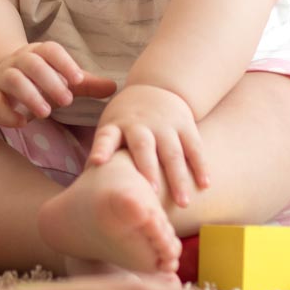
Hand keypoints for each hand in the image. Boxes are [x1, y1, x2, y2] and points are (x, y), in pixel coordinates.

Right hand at [0, 42, 116, 127]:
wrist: (0, 81)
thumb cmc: (39, 81)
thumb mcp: (62, 80)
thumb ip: (86, 85)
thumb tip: (114, 87)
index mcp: (38, 53)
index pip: (50, 50)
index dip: (64, 63)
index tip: (79, 80)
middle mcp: (18, 62)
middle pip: (32, 63)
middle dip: (50, 81)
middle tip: (67, 101)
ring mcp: (2, 78)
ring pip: (13, 80)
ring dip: (29, 96)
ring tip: (46, 113)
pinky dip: (6, 113)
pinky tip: (22, 124)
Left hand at [88, 84, 210, 207]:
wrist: (158, 86)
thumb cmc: (127, 120)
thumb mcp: (111, 127)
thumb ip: (102, 154)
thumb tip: (84, 188)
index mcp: (116, 126)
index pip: (106, 137)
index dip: (101, 148)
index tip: (97, 162)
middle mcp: (140, 125)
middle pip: (143, 147)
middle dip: (147, 170)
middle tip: (150, 194)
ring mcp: (164, 125)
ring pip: (172, 152)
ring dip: (178, 177)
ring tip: (183, 203)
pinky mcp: (185, 125)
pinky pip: (194, 147)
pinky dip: (200, 166)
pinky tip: (205, 185)